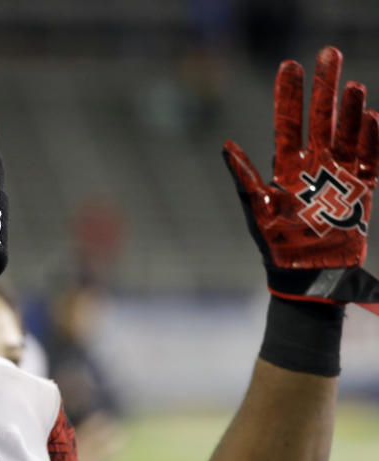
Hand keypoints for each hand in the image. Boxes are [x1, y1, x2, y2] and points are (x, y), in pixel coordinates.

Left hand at [223, 46, 378, 311]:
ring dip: (349, 109)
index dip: (289, 95)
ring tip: (350, 84)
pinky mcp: (362, 192)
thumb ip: (243, 177)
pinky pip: (371, 159)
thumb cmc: (275, 246)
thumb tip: (225, 145)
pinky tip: (372, 116)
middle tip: (328, 53)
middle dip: (323, 88)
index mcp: (285, 168)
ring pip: (347, 133)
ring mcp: (339, 176)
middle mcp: (313, 166)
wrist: (305, 277)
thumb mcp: (256, 209)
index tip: (290, 64)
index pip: (288, 123)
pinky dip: (372, 139)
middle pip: (320, 118)